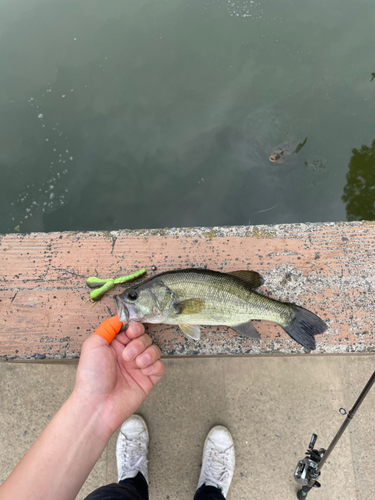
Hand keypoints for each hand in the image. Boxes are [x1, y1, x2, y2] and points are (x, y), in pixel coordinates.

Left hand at [73, 318, 164, 440]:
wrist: (97, 405)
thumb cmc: (92, 377)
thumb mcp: (93, 344)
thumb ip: (108, 327)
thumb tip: (120, 317)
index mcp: (115, 345)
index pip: (132, 328)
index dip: (135, 327)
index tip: (131, 332)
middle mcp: (128, 354)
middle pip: (144, 337)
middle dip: (139, 342)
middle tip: (128, 354)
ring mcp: (138, 367)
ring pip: (154, 349)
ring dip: (147, 353)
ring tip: (136, 363)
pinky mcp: (148, 379)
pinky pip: (160, 366)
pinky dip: (155, 366)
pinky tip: (144, 371)